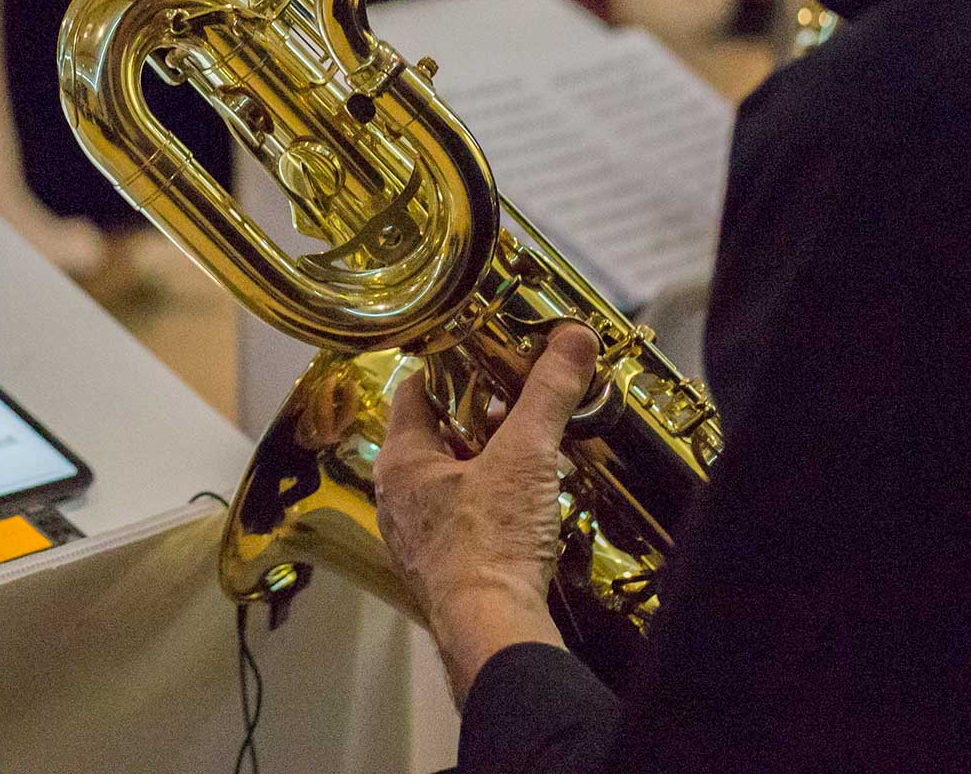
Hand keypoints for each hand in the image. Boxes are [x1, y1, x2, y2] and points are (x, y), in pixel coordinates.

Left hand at [376, 324, 601, 703]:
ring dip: (484, 463)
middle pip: (434, 436)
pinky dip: (487, 504)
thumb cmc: (492, 544)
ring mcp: (415, 538)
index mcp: (401, 461)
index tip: (486, 356)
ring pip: (447, 480)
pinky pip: (459, 520)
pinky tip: (521, 506)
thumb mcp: (526, 455)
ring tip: (527, 451)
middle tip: (518, 403)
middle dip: (477, 417)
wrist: (492, 632)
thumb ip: (549, 393)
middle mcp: (396, 498)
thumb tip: (573, 337)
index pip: (415, 392)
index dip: (450, 369)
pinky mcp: (441, 570)